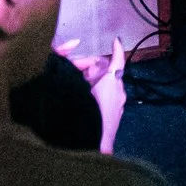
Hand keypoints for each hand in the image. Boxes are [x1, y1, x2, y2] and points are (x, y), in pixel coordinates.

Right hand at [62, 36, 129, 152]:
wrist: (94, 146)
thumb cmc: (87, 113)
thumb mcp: (75, 87)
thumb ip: (68, 64)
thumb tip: (70, 47)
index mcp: (112, 82)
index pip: (116, 60)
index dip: (116, 49)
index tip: (115, 40)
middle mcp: (118, 91)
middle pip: (107, 72)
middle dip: (91, 66)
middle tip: (73, 68)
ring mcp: (118, 105)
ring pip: (106, 84)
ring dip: (92, 79)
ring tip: (74, 82)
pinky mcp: (115, 116)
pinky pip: (107, 97)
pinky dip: (96, 92)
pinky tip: (82, 95)